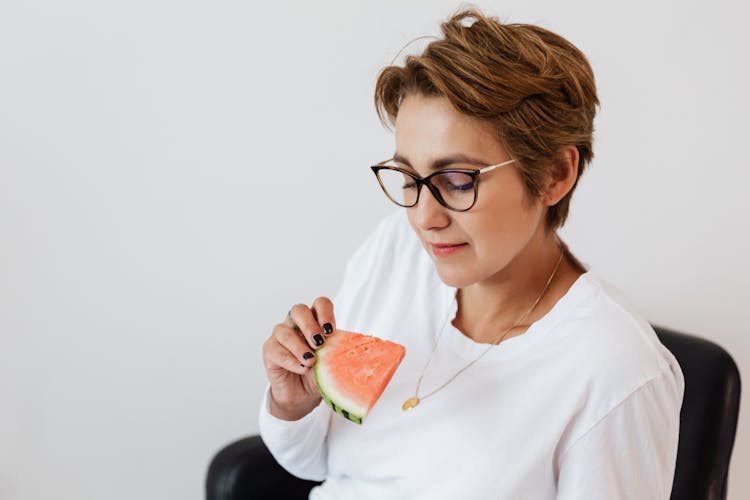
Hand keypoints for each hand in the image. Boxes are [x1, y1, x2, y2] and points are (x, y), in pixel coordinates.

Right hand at [262, 297, 335, 420]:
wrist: (303, 394)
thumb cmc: (318, 373)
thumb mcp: (332, 360)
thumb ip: (338, 350)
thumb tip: (353, 346)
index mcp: (315, 320)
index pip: (320, 304)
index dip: (325, 313)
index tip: (330, 331)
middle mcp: (296, 323)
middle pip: (299, 310)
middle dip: (310, 326)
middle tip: (319, 343)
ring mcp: (280, 335)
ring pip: (286, 332)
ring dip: (300, 347)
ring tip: (311, 361)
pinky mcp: (269, 350)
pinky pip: (277, 350)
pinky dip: (291, 360)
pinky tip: (302, 368)